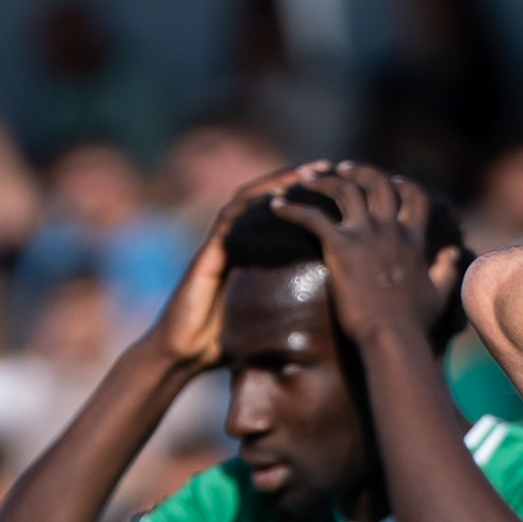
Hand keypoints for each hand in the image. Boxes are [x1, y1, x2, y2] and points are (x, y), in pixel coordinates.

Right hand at [150, 158, 336, 372]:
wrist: (183, 354)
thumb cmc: (223, 344)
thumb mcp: (267, 323)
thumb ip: (291, 312)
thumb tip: (332, 322)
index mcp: (252, 254)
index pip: (283, 216)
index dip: (308, 200)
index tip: (339, 189)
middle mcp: (236, 242)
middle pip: (268, 198)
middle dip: (297, 179)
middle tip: (329, 167)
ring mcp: (220, 245)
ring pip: (249, 201)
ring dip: (277, 183)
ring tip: (307, 172)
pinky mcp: (208, 254)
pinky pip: (229, 222)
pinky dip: (249, 208)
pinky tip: (272, 198)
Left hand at [275, 163, 464, 350]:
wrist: (393, 337)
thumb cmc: (415, 323)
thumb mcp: (439, 294)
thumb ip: (446, 270)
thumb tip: (452, 253)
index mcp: (413, 239)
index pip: (414, 197)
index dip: (403, 184)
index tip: (392, 181)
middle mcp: (390, 229)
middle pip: (376, 182)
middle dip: (360, 171)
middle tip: (343, 170)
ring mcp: (365, 235)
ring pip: (344, 189)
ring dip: (324, 181)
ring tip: (308, 180)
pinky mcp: (340, 247)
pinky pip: (311, 217)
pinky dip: (292, 209)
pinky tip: (278, 206)